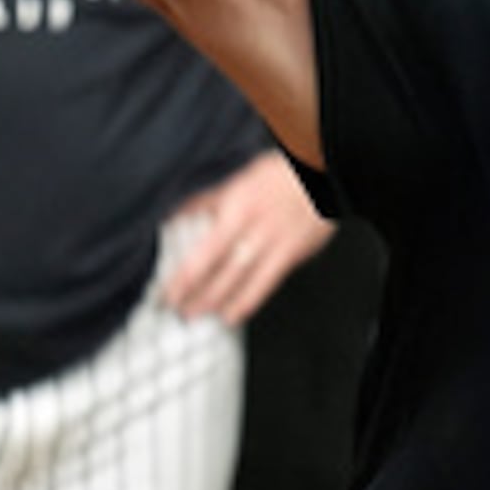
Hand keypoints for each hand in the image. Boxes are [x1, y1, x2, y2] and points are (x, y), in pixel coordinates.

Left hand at [163, 150, 333, 324]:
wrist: (323, 174)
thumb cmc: (280, 174)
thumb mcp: (238, 178)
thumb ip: (206, 199)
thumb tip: (174, 213)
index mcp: (237, 208)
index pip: (204, 251)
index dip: (184, 277)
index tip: (167, 292)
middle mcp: (254, 228)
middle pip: (220, 269)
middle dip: (196, 293)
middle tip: (176, 309)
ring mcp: (274, 243)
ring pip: (242, 279)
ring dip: (217, 300)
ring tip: (197, 315)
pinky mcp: (291, 254)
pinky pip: (267, 283)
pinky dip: (248, 301)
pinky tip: (233, 314)